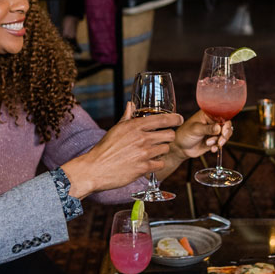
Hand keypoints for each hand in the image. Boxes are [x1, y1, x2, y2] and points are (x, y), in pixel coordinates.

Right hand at [60, 103, 181, 196]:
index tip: (179, 119)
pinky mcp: (144, 167)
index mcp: (134, 126)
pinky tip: (148, 163)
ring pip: (166, 149)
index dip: (175, 118)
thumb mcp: (116, 129)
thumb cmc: (104, 149)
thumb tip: (130, 104)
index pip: (162, 119)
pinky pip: (160, 163)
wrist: (95, 169)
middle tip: (162, 140)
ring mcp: (144, 153)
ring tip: (151, 152)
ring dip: (161, 151)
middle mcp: (141, 138)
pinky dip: (156, 164)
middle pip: (170, 134)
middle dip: (168, 137)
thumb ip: (127, 117)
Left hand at [173, 110, 232, 158]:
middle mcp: (212, 122)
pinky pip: (221, 143)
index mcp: (208, 115)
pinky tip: (212, 149)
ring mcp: (214, 132)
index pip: (222, 116)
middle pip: (226, 126)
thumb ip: (208, 129)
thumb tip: (219, 128)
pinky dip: (218, 147)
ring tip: (209, 144)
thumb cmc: (185, 134)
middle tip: (220, 140)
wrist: (181, 148)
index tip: (224, 131)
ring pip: (225, 135)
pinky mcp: (214, 141)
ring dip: (220, 141)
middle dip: (225, 134)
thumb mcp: (196, 129)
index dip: (226, 123)